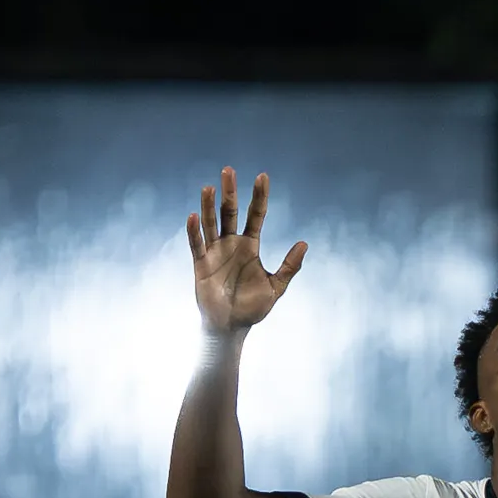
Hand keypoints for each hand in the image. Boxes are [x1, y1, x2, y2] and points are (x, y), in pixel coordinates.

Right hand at [188, 168, 306, 335]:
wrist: (230, 327)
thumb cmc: (251, 308)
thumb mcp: (275, 287)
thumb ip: (289, 266)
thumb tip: (304, 243)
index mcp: (250, 246)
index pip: (256, 215)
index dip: (259, 197)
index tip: (262, 177)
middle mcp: (231, 244)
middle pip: (230, 212)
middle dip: (230, 192)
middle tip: (229, 170)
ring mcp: (214, 252)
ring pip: (211, 223)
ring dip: (209, 206)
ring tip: (210, 187)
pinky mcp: (201, 265)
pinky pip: (196, 245)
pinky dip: (194, 231)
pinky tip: (192, 216)